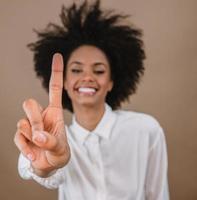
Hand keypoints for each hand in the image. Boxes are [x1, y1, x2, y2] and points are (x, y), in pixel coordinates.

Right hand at [14, 53, 69, 176]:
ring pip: (22, 121)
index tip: (57, 55)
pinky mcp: (22, 136)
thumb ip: (52, 142)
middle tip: (40, 134)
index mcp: (54, 112)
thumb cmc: (59, 152)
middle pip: (29, 103)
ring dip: (31, 135)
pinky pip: (17, 136)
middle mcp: (41, 115)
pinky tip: (33, 154)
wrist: (50, 165)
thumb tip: (38, 136)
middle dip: (33, 119)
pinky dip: (25, 147)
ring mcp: (30, 125)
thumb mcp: (61, 148)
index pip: (55, 88)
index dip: (56, 72)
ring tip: (40, 146)